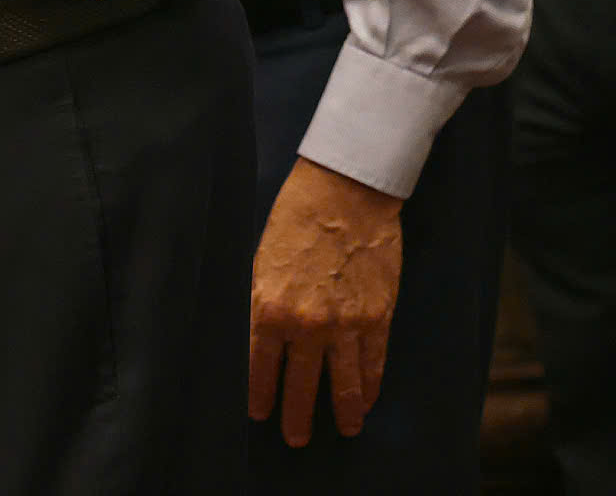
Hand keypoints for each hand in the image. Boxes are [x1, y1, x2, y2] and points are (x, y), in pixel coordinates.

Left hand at [248, 156, 405, 445]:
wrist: (343, 195)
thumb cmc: (293, 219)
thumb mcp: (260, 260)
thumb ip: (261, 303)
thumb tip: (259, 335)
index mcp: (268, 306)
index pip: (259, 364)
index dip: (259, 392)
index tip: (257, 413)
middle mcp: (307, 324)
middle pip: (299, 382)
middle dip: (295, 414)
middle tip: (292, 438)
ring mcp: (346, 324)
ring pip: (343, 383)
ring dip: (341, 412)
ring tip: (340, 432)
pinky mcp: (377, 317)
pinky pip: (373, 364)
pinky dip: (370, 387)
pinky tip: (367, 402)